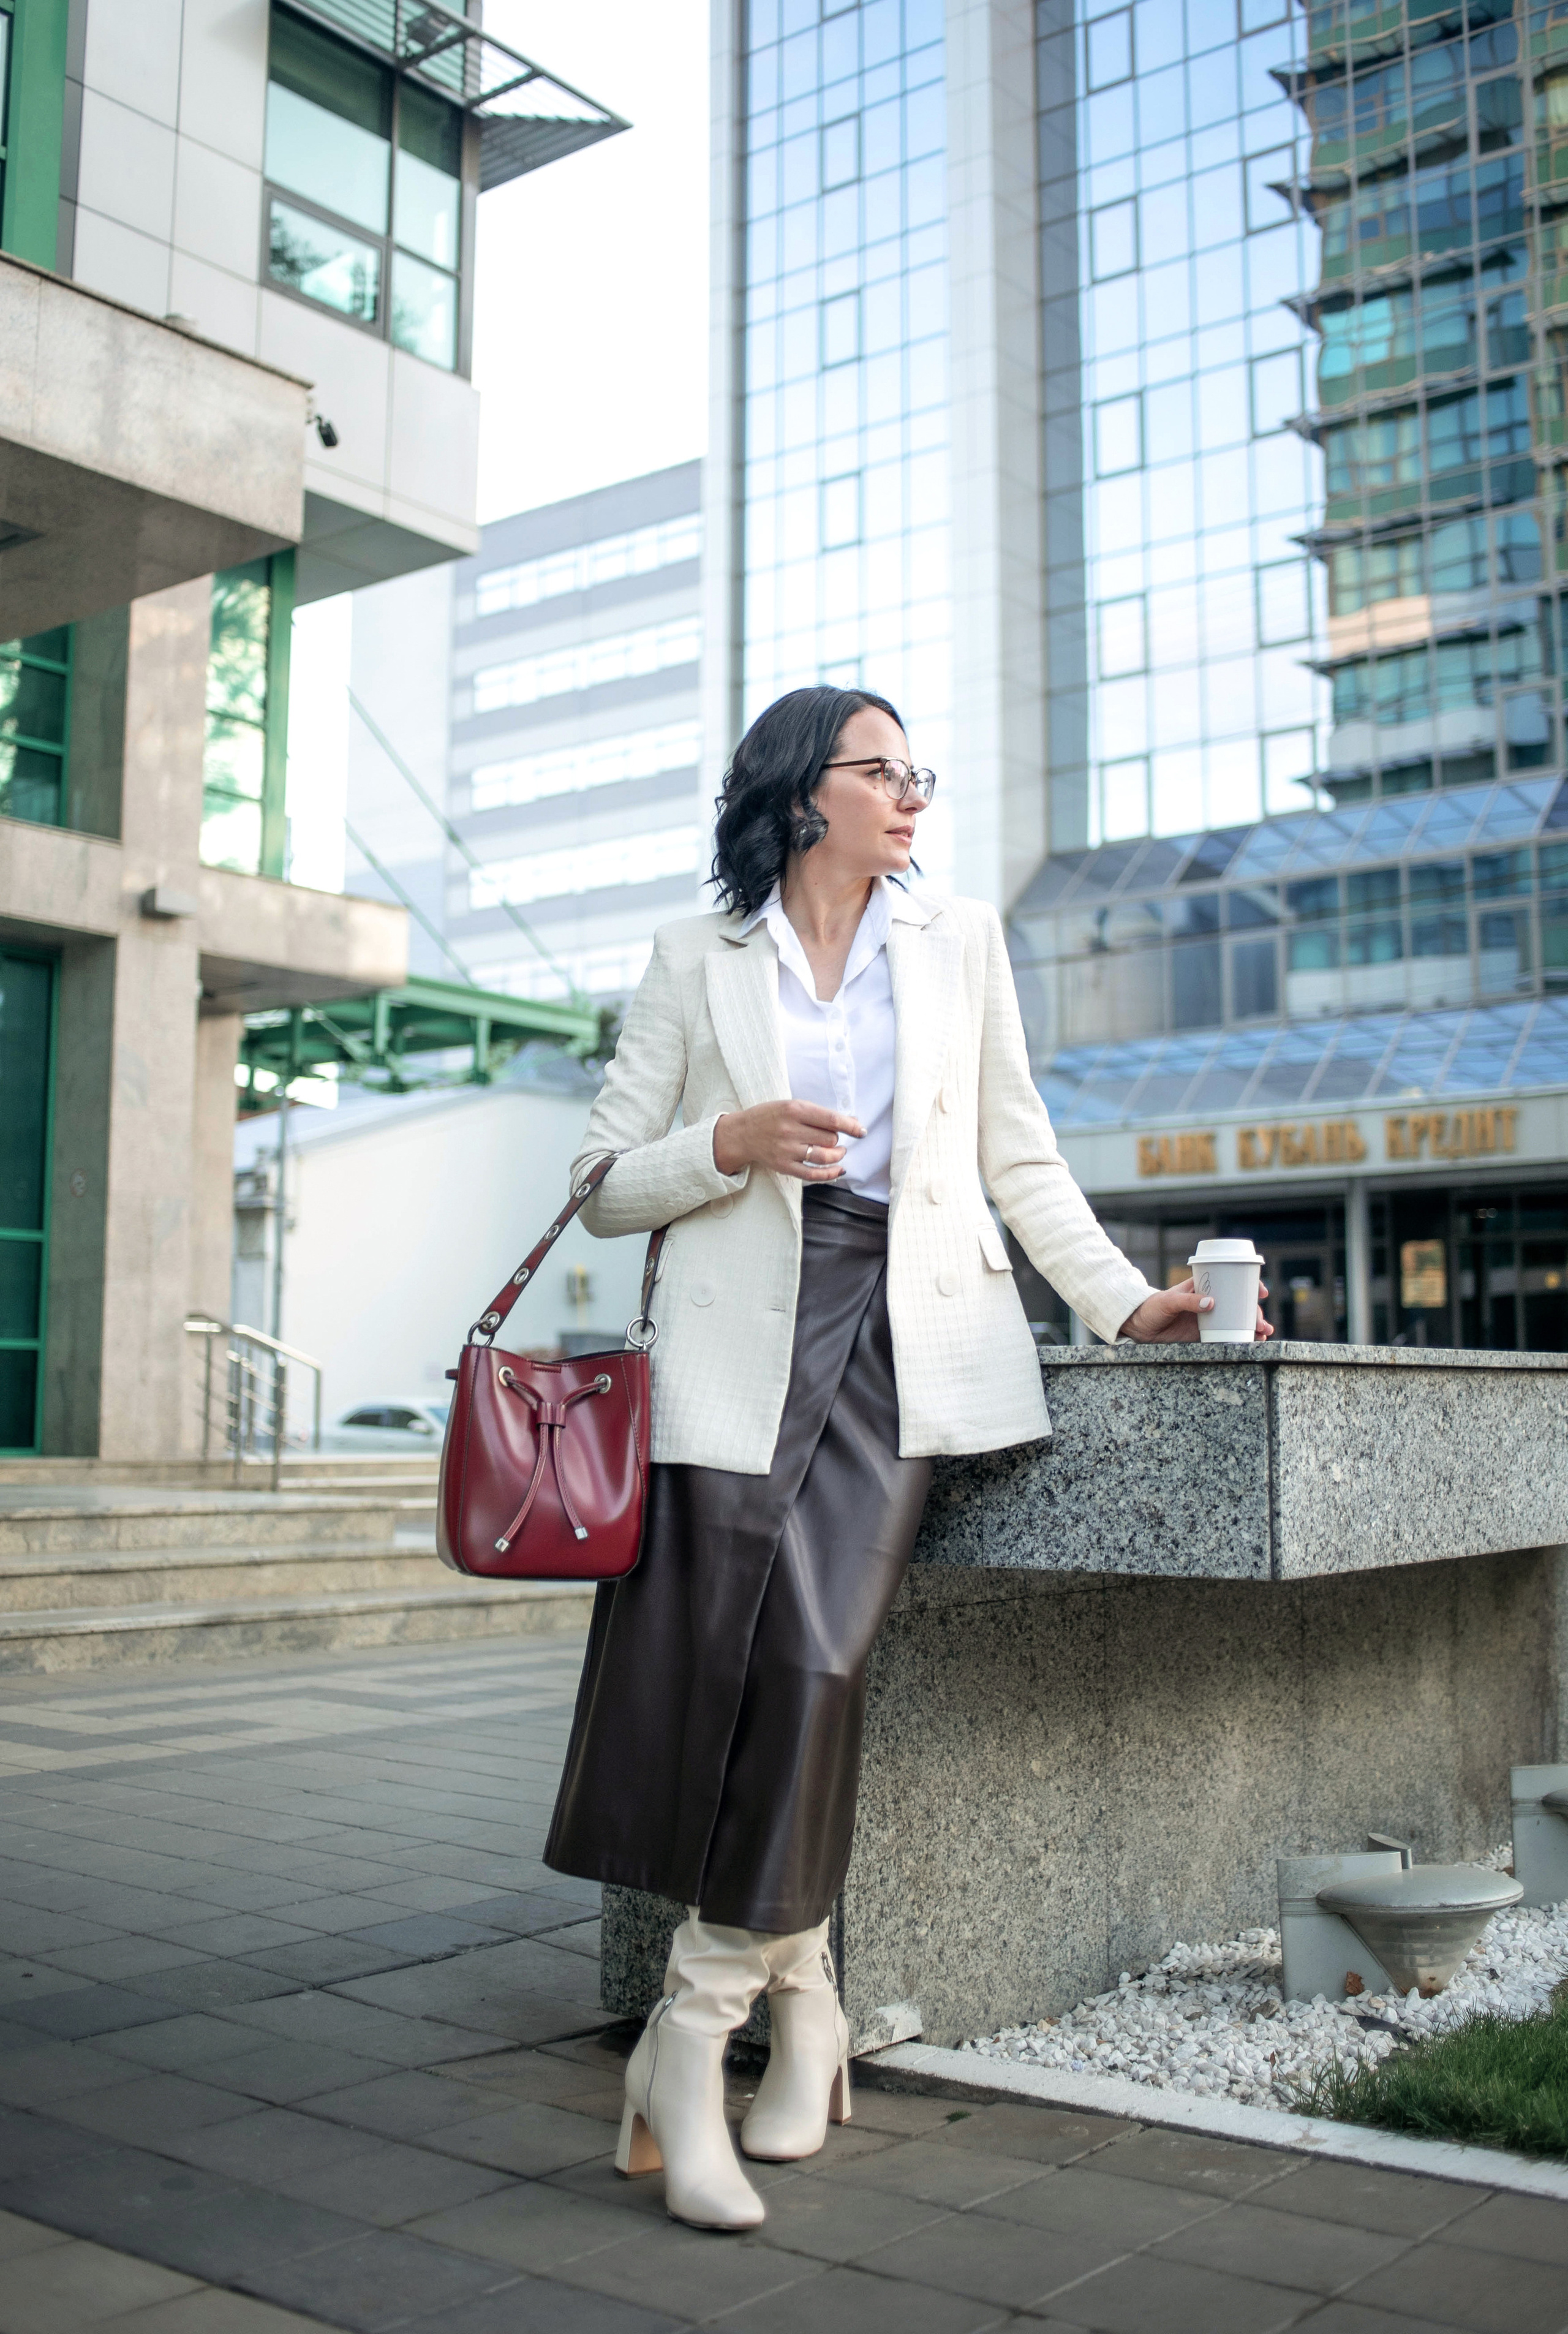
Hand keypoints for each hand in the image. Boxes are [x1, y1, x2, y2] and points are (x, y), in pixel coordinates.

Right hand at [713, 1100, 865, 1180]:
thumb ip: (817, 1113)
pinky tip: (838, 1170)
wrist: (742, 1134)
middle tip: (833, 1137)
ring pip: (825, 1156)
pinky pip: (813, 1173)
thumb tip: (849, 1122)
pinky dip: (829, 1174)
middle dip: (837, 1139)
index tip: (861, 1131)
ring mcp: (787, 1150)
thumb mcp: (791, 1105)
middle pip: (830, 1139)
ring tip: (838, 1152)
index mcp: (794, 1109)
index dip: (850, 1126)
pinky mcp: (784, 1166)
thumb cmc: (769, 1116)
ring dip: (837, 1155)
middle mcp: (791, 1130)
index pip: (831, 1119)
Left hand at [1118, 1277, 1273, 1343]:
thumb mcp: (1169, 1301)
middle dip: (1254, 1312)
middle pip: (1239, 1303)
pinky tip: (1254, 1342)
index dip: (1249, 1284)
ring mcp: (1210, 1318)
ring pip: (1237, 1320)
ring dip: (1253, 1325)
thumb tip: (1211, 1303)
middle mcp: (1211, 1301)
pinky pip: (1227, 1335)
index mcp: (1204, 1286)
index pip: (1231, 1281)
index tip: (1260, 1291)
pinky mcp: (1205, 1334)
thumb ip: (1188, 1301)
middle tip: (1260, 1323)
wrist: (1140, 1327)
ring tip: (1264, 1333)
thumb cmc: (1152, 1307)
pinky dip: (1242, 1338)